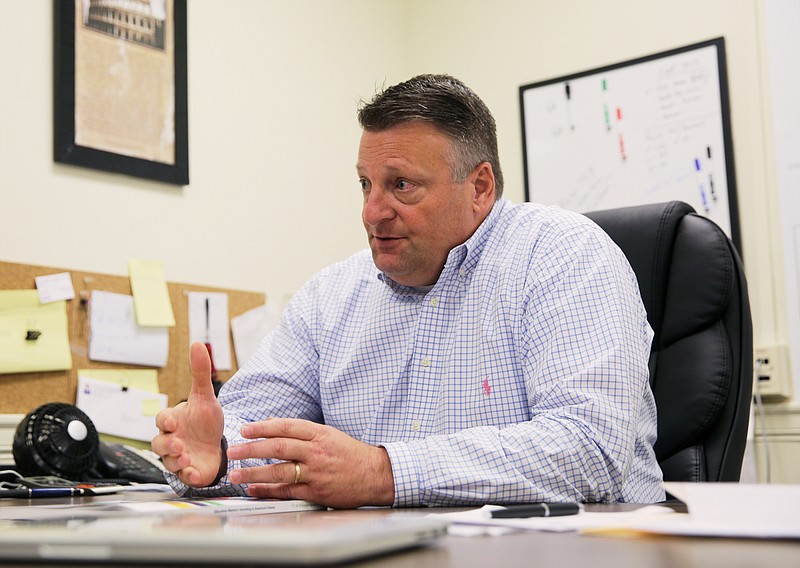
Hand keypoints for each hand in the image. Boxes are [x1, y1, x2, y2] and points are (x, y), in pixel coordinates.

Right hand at [152, 342, 225, 486]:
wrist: (217, 446)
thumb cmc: (206, 422)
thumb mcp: (206, 397)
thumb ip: (200, 373)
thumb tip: (197, 343)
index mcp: (173, 421)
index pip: (161, 419)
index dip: (165, 421)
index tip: (173, 422)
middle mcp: (172, 440)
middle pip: (158, 443)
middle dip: (167, 444)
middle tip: (179, 443)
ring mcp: (178, 458)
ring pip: (167, 462)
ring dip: (175, 460)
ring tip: (187, 456)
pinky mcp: (189, 472)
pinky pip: (182, 477)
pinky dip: (187, 475)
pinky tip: (195, 472)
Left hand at [226, 418, 394, 508]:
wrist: (374, 474)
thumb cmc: (349, 453)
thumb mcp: (328, 434)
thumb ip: (301, 431)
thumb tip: (272, 424)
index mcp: (320, 434)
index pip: (286, 427)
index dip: (263, 427)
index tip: (245, 429)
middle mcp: (317, 452)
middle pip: (279, 448)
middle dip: (252, 449)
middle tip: (232, 451)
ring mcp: (316, 473)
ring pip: (280, 472)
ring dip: (254, 473)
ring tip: (236, 474)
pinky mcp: (317, 492)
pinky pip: (288, 491)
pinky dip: (269, 491)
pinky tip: (254, 490)